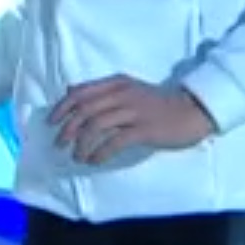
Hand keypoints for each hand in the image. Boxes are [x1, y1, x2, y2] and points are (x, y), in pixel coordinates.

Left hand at [49, 75, 216, 164]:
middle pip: (85, 110)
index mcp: (116, 84)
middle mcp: (122, 94)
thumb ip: (100, 91)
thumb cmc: (158, 103)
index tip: (52, 122)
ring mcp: (134, 111)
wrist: (192, 111)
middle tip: (59, 144)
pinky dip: (100, 152)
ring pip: (97, 126)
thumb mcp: (128, 89)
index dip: (63, 107)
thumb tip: (71, 91)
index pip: (81, 93)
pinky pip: (115, 141)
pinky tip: (94, 161)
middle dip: (68, 128)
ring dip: (82, 144)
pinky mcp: (145, 129)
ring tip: (77, 157)